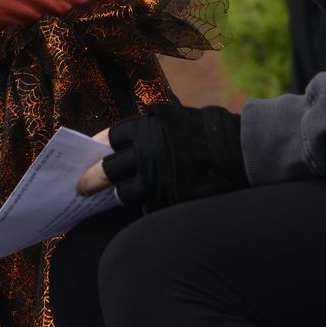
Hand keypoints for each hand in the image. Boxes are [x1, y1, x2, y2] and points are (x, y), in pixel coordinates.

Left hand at [75, 105, 248, 211]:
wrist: (244, 152)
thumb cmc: (208, 133)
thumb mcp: (174, 119)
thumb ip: (147, 132)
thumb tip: (114, 150)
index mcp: (148, 126)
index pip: (109, 139)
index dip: (98, 149)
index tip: (89, 156)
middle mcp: (148, 151)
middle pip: (108, 170)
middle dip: (92, 180)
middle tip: (81, 188)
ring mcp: (158, 178)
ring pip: (125, 194)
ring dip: (122, 195)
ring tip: (120, 195)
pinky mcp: (169, 200)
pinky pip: (148, 207)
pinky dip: (148, 205)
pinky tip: (155, 199)